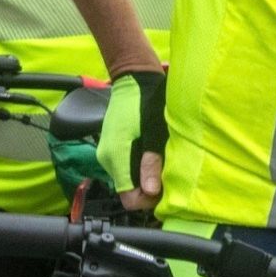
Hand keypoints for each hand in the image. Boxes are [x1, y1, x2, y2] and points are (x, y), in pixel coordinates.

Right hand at [98, 70, 166, 209]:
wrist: (134, 77)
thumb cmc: (147, 100)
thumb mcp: (156, 132)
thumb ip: (152, 163)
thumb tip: (151, 191)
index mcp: (116, 157)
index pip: (128, 199)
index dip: (148, 200)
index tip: (165, 188)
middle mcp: (107, 158)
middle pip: (128, 190)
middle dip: (149, 187)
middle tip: (168, 173)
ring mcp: (107, 152)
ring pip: (128, 178)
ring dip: (145, 175)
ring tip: (162, 160)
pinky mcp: (111, 146)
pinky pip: (125, 166)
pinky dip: (139, 165)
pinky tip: (152, 152)